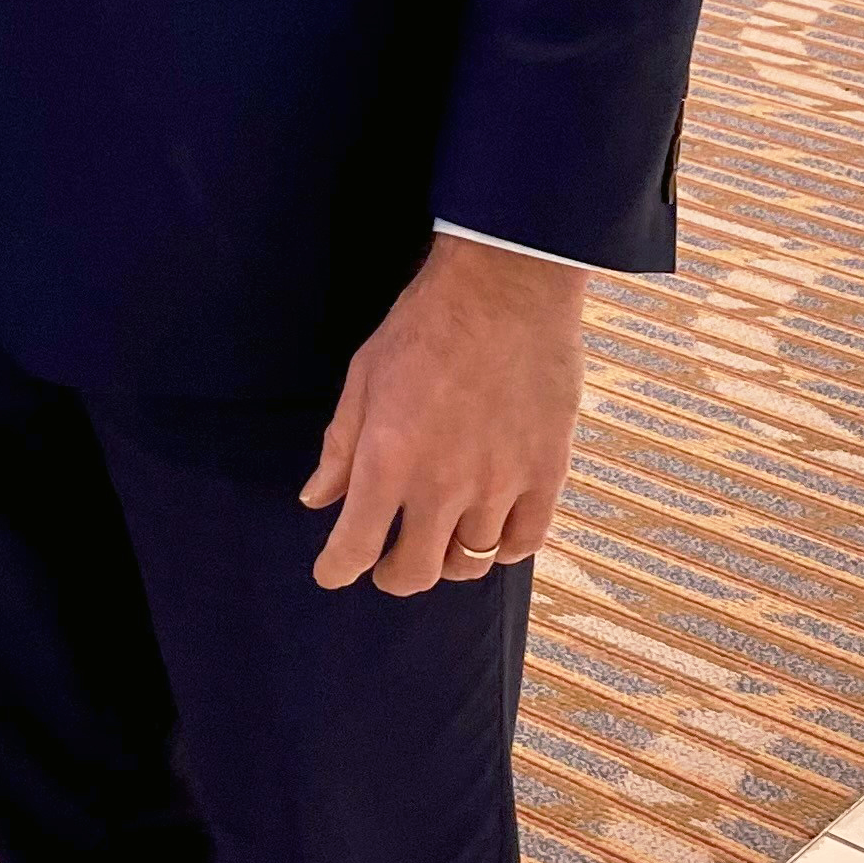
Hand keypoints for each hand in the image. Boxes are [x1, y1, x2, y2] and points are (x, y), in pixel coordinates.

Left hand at [300, 235, 586, 595]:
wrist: (508, 287)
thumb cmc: (427, 324)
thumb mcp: (364, 377)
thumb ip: (341, 446)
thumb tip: (317, 498)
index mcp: (388, 460)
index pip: (355, 548)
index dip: (337, 570)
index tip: (332, 573)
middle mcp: (442, 485)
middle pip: (415, 572)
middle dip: (393, 574)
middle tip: (388, 561)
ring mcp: (499, 485)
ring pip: (470, 564)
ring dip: (448, 559)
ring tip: (442, 538)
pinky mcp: (546, 475)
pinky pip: (524, 543)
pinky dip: (502, 548)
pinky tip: (491, 530)